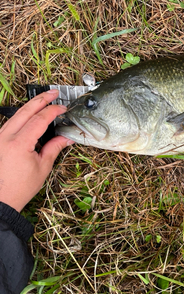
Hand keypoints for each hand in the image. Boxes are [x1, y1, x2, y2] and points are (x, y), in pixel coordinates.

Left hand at [0, 90, 73, 211]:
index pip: (39, 120)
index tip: (63, 108)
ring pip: (15, 115)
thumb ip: (54, 147)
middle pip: (24, 111)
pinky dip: (22, 117)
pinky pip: (10, 124)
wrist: (0, 200)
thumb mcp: (42, 167)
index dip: (53, 111)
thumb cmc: (19, 187)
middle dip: (40, 99)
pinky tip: (30, 116)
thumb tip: (66, 137)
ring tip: (43, 100)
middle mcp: (5, 137)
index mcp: (18, 143)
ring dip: (30, 106)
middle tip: (53, 92)